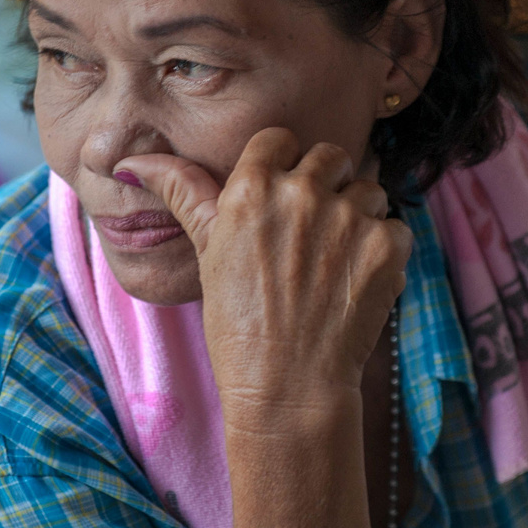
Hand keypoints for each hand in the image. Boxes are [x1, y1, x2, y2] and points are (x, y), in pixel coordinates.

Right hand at [114, 129, 411, 414]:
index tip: (280, 199)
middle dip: (325, 186)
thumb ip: (182, 192)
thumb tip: (132, 162)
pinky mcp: (386, 245)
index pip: (279, 140)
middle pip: (330, 157)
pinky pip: (395, 227)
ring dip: (358, 218)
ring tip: (333, 263)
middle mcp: (303, 192)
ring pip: (368, 190)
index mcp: (252, 187)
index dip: (282, 166)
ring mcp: (349, 217)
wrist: (288, 387)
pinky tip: (355, 284)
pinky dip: (383, 253)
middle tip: (311, 236)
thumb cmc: (238, 324)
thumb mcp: (206, 251)